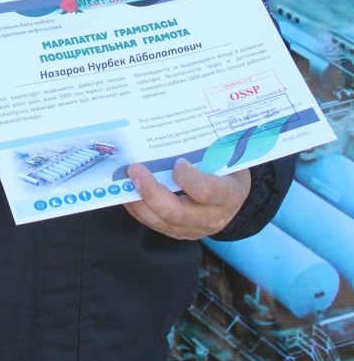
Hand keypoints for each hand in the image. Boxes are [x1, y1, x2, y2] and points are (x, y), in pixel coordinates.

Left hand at [124, 158, 250, 240]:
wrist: (235, 193)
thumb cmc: (228, 167)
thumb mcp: (224, 155)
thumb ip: (205, 148)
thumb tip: (172, 126)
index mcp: (229, 194)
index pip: (205, 191)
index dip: (187, 177)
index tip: (178, 162)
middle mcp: (213, 217)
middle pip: (176, 212)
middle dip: (150, 191)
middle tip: (134, 170)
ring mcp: (197, 229)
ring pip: (162, 222)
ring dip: (139, 202)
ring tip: (125, 182)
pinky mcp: (182, 233)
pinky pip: (157, 226)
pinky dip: (139, 210)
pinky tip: (129, 194)